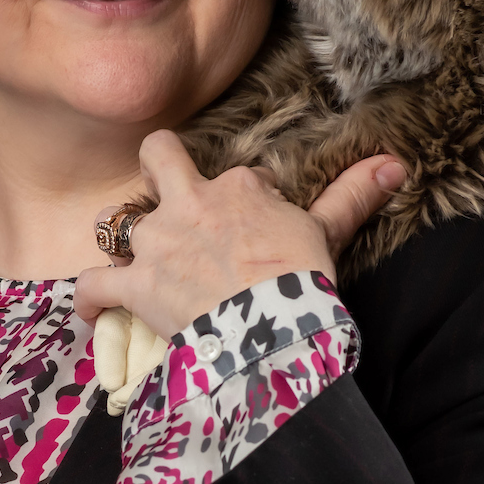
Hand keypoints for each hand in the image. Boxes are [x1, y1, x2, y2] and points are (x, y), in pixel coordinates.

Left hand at [73, 131, 404, 338]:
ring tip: (129, 261)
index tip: (252, 230)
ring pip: (117, 224)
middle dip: (156, 165)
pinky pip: (92, 284)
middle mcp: (189, 205)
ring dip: (121, 241)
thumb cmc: (303, 279)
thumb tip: (394, 163)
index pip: (234, 180)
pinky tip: (90, 312)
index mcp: (237, 188)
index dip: (240, 202)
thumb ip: (352, 195)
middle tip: (164, 190)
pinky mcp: (136, 285)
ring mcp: (158, 244)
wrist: (272, 325)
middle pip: (157, 159)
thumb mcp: (329, 232)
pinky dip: (88, 299)